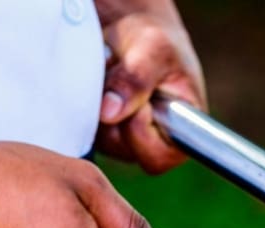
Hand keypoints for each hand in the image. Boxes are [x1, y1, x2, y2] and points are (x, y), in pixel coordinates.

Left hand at [95, 0, 206, 172]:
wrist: (133, 32)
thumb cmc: (156, 41)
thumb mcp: (152, 50)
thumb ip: (135, 81)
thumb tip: (109, 114)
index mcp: (181, 135)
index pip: (157, 158)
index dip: (141, 132)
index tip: (141, 101)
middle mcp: (153, 144)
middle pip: (124, 149)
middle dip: (116, 113)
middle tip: (123, 78)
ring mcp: (125, 140)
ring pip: (100, 137)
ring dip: (98, 104)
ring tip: (113, 76)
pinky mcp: (102, 131)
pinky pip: (83, 125)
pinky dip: (85, 102)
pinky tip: (100, 83)